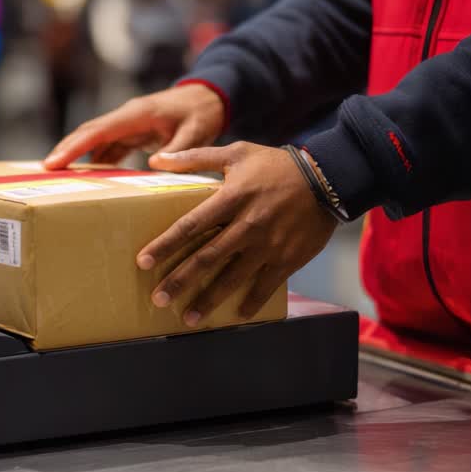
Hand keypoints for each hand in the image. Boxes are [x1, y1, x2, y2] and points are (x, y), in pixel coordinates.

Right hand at [44, 84, 224, 168]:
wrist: (209, 97)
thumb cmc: (202, 113)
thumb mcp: (195, 132)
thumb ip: (176, 149)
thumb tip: (152, 165)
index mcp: (137, 114)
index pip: (97, 130)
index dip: (74, 146)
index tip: (54, 162)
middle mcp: (127, 117)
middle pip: (89, 133)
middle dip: (66, 150)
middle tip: (45, 172)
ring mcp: (128, 124)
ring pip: (96, 140)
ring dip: (79, 157)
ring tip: (60, 179)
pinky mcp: (133, 132)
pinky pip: (109, 146)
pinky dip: (97, 160)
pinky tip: (89, 178)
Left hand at [139, 142, 337, 326]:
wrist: (327, 179)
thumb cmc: (276, 165)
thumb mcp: (236, 153)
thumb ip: (195, 158)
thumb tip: (157, 160)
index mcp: (231, 198)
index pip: (190, 226)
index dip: (165, 245)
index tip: (143, 262)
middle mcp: (246, 225)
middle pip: (206, 258)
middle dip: (180, 281)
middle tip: (158, 299)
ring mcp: (268, 245)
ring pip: (232, 278)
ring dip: (209, 300)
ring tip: (189, 318)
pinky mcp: (288, 258)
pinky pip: (266, 285)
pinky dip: (251, 302)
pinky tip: (236, 316)